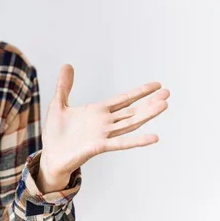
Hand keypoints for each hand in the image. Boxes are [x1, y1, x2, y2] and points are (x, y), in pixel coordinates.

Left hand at [40, 64, 169, 181]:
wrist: (51, 155)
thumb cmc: (56, 132)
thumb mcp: (59, 103)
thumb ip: (64, 85)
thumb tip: (67, 65)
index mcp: (98, 111)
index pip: (123, 99)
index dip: (139, 92)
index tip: (156, 85)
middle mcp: (105, 123)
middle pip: (132, 111)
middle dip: (149, 102)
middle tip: (168, 93)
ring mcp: (104, 135)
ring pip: (130, 123)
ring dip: (147, 115)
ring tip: (164, 105)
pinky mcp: (99, 146)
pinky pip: (121, 143)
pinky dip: (137, 141)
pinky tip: (154, 137)